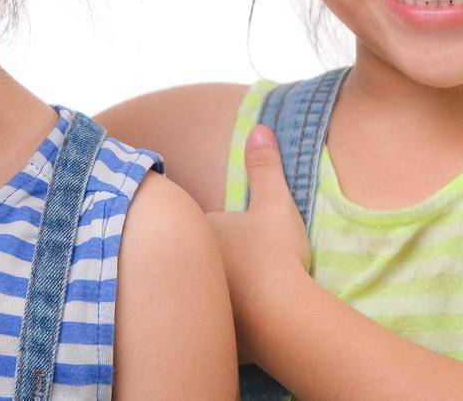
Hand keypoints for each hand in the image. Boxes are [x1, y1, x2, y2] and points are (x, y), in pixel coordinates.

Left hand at [204, 124, 311, 364]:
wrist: (280, 316)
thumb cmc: (273, 254)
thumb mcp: (274, 204)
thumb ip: (265, 167)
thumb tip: (259, 128)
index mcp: (194, 234)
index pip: (188, 227)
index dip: (205, 231)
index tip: (226, 237)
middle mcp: (183, 267)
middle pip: (182, 260)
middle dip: (191, 261)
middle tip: (224, 267)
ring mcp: (190, 303)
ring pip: (188, 294)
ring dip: (198, 295)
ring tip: (227, 299)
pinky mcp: (202, 335)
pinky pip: (200, 328)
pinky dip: (210, 327)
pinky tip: (232, 328)